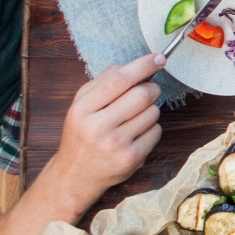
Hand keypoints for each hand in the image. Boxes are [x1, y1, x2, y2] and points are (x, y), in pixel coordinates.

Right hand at [47, 54, 167, 205]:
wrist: (75, 176)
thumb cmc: (82, 135)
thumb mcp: (81, 106)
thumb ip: (102, 82)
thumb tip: (130, 65)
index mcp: (82, 109)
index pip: (119, 79)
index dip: (143, 65)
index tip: (159, 58)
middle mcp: (98, 127)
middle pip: (142, 94)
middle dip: (152, 88)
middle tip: (148, 90)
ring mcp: (116, 144)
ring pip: (153, 112)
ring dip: (150, 110)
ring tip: (134, 118)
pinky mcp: (132, 158)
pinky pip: (156, 131)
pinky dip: (151, 128)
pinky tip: (136, 134)